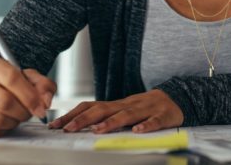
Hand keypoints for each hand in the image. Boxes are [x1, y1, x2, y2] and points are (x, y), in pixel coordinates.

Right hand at [0, 55, 56, 137]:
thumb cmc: (8, 84)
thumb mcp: (29, 78)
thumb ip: (43, 85)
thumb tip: (45, 101)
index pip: (11, 78)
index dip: (30, 95)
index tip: (40, 107)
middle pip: (4, 100)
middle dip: (23, 111)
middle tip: (29, 113)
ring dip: (13, 121)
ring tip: (16, 116)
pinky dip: (2, 130)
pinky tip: (3, 122)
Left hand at [49, 89, 182, 133]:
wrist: (174, 99)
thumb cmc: (144, 108)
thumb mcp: (122, 110)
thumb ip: (104, 116)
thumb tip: (77, 126)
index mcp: (116, 105)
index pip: (91, 106)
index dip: (73, 115)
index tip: (56, 126)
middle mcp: (128, 105)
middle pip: (104, 109)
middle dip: (84, 119)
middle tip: (68, 129)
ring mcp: (146, 109)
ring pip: (127, 115)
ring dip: (112, 122)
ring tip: (97, 130)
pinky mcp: (163, 116)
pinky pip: (154, 121)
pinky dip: (146, 126)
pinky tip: (138, 131)